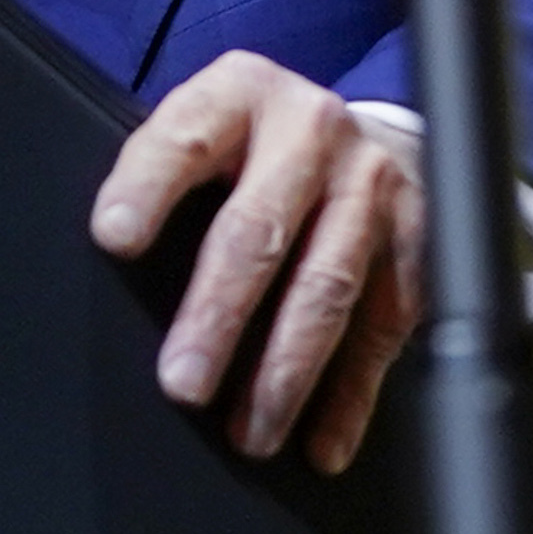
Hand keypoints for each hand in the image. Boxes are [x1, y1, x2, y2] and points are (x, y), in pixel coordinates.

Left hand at [89, 51, 427, 473]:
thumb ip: (163, 178)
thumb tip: (114, 260)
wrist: (360, 133)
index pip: (186, 138)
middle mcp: (312, 130)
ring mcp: (372, 185)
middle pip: (260, 228)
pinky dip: (352, 393)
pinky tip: (322, 440)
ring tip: (248, 432)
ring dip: (284, 371)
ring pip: (327, 287)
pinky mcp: (418, 239)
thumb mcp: (205, 131)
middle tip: (183, 382)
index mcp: (240, 93)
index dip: (148, 186)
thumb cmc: (251, 148)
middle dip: (219, 313)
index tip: (114, 238)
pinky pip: (384, 325)